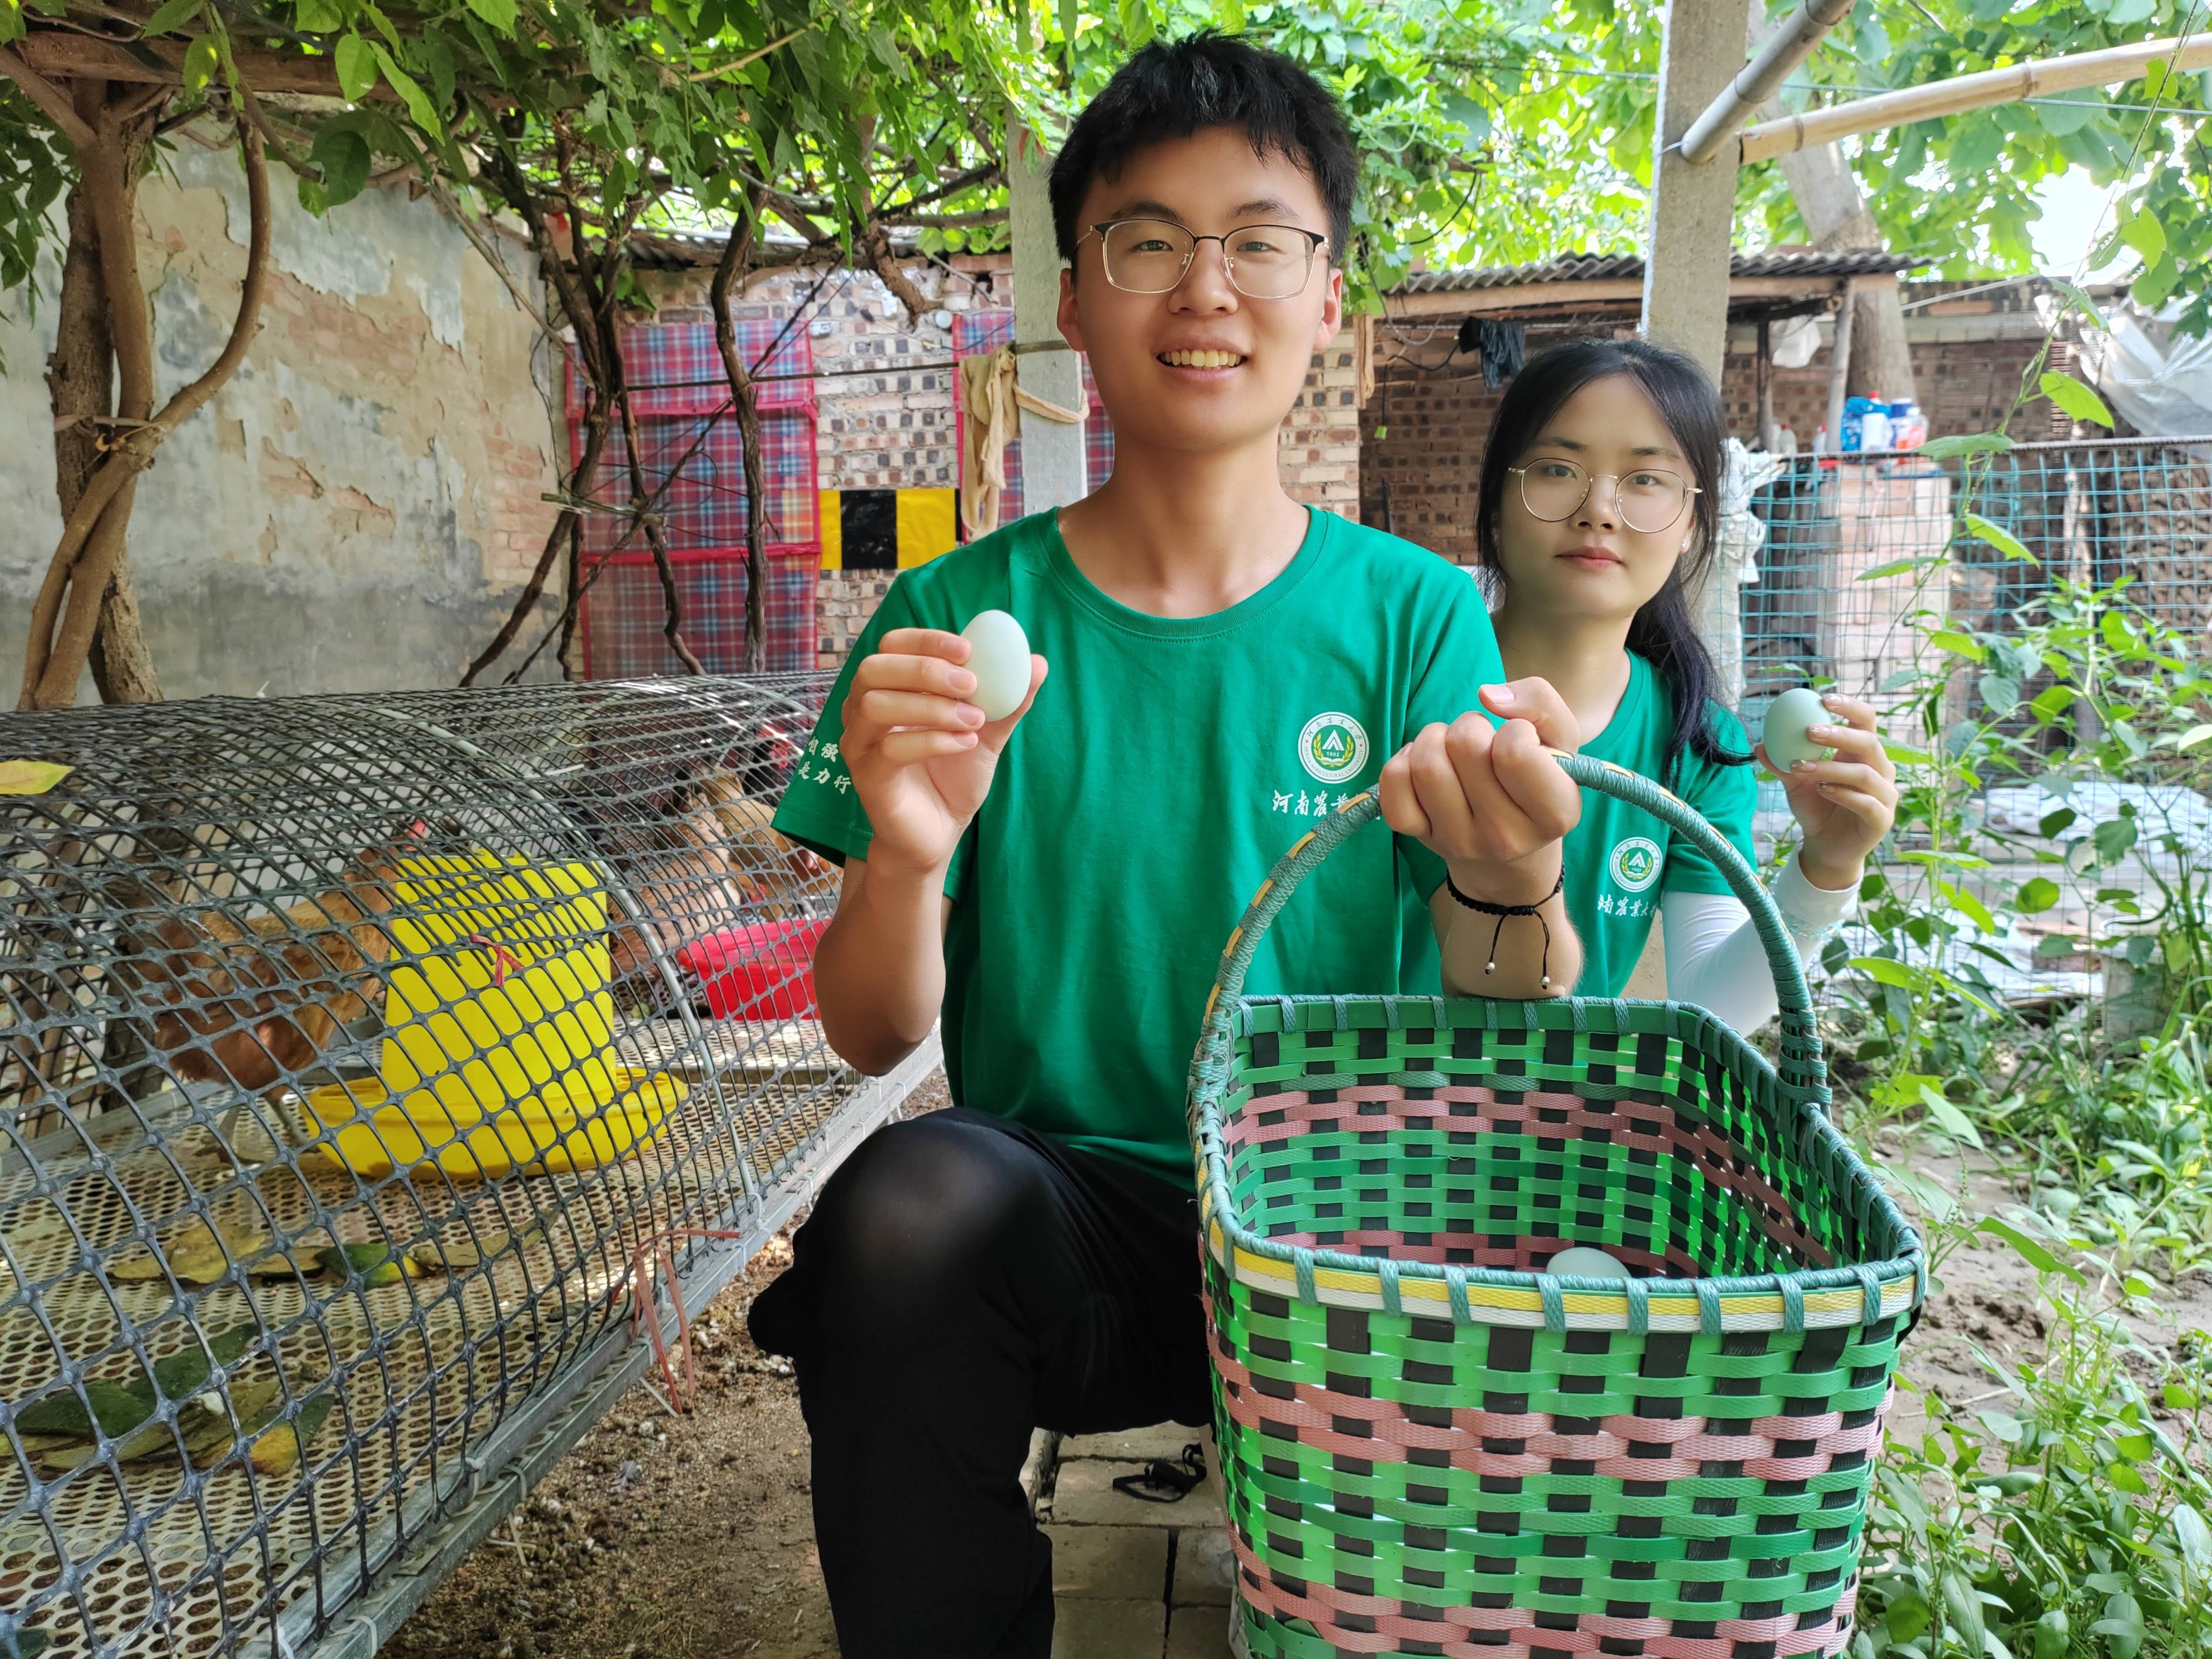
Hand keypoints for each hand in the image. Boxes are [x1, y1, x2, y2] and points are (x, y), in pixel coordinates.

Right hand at [838, 628, 1046, 878]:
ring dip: (932, 707)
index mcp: (889, 688)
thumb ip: (1008, 699)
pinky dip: (932, 740)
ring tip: (973, 721)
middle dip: (925, 669)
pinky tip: (964, 744)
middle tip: (971, 683)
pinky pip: (889, 749)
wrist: (940, 831)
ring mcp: (860, 744)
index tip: (968, 649)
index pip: (892, 645)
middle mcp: (864, 710)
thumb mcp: (987, 732)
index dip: (926, 639)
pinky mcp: (867, 777)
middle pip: (874, 668)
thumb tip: (1038, 663)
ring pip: (876, 705)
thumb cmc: (954, 776)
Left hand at [1379, 679, 1582, 901]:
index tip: (1519, 740)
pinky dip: (1402, 761)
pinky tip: (1422, 765)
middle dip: (1471, 726)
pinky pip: (1393, 784)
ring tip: (1452, 750)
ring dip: (1436, 738)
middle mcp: (1506, 836)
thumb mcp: (1560, 740)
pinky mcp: (1420, 837)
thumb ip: (1540, 703)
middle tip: (1481, 742)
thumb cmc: (1536, 780)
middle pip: (1465, 746)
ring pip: (1426, 763)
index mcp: (1555, 813)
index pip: (1515, 751)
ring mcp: (1459, 841)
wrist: (1509, 848)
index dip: (1515, 729)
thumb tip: (1488, 694)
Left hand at [1755, 693, 1895, 890]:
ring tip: (1801, 767)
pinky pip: (1867, 802)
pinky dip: (1843, 794)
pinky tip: (1821, 789)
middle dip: (1840, 734)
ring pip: (1865, 773)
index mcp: (1861, 754)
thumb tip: (1759, 745)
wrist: (1824, 846)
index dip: (1850, 707)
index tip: (1823, 699)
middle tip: (1808, 730)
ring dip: (1831, 767)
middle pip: (1869, 742)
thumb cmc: (1815, 807)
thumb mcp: (1795, 784)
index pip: (1865, 721)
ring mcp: (1885, 795)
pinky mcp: (1882, 820)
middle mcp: (1880, 770)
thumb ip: (1782, 764)